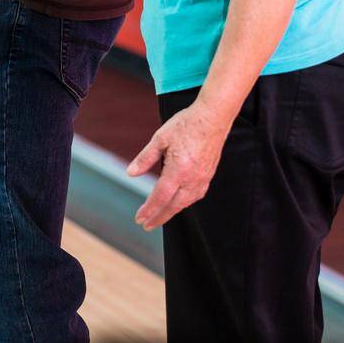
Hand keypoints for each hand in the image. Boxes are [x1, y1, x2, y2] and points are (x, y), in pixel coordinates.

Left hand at [126, 101, 233, 229]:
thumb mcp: (160, 139)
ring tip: (160, 216)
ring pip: (186, 202)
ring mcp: (203, 178)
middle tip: (146, 224)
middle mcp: (193, 178)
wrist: (213, 118)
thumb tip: (130, 174)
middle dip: (159, 216)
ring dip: (172, 211)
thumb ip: (145, 158)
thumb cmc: (185, 125)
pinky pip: (196, 195)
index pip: (160, 196)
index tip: (139, 219)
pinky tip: (178, 202)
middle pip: (174, 205)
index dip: (149, 209)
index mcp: (178, 170)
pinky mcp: (209, 175)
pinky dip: (185, 202)